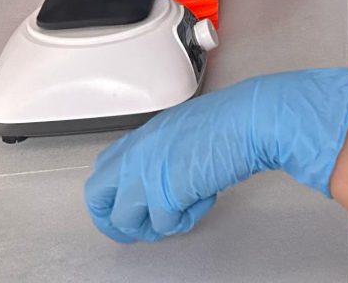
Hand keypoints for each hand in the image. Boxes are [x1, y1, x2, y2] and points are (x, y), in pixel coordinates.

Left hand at [84, 68, 347, 242]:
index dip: (110, 195)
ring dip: (154, 225)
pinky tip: (201, 202)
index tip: (124, 206)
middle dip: (115, 220)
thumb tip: (158, 178)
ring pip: (126, 220)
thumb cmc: (229, 120)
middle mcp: (137, 154)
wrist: (251, 120)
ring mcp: (148, 174)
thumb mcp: (182, 130)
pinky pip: (163, 225)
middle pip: (97, 198)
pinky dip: (183, 220)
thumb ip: (160, 153)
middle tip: (138, 228)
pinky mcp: (166, 194)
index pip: (102, 170)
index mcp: (141, 136)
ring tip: (181, 213)